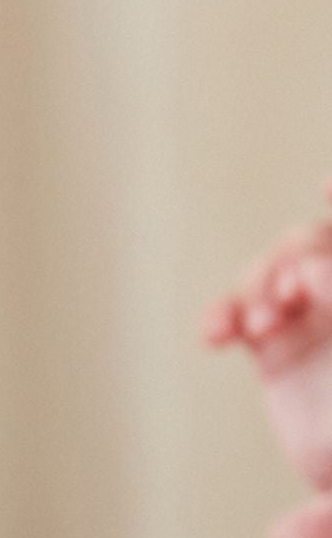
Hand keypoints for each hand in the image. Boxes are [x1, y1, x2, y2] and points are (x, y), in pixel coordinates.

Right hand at [201, 187, 331, 372]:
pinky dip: (222, 319)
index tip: (325, 188)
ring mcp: (305, 317)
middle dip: (291, 261)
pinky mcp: (272, 348)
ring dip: (257, 293)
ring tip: (264, 328)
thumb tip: (313, 266)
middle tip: (292, 294)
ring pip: (265, 273)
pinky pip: (235, 316)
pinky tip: (217, 336)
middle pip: (305, 242)